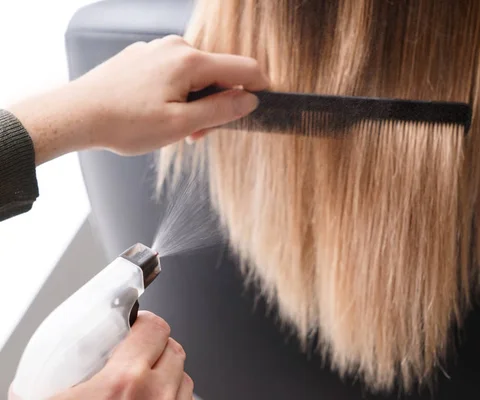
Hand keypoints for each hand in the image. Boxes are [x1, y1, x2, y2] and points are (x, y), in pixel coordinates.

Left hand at [8, 34, 269, 164]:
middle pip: (218, 74)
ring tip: (176, 129)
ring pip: (195, 76)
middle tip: (200, 134)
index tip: (260, 106)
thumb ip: (221, 111)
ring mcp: (157, 50)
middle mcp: (176, 47)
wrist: (77, 114)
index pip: (243, 68)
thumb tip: (249, 100)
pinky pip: (174, 73)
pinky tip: (159, 114)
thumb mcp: (181, 125)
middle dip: (218, 103)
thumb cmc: (125, 122)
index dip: (259, 88)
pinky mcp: (143, 57)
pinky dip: (178, 94)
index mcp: (190, 61)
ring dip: (196, 102)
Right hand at [8, 311, 192, 399]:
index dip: (145, 324)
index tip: (136, 327)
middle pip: (176, 350)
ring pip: (186, 379)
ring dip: (169, 376)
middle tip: (136, 357)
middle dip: (158, 349)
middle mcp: (155, 398)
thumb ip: (46, 388)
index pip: (156, 329)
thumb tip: (28, 385)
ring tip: (143, 386)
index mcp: (123, 384)